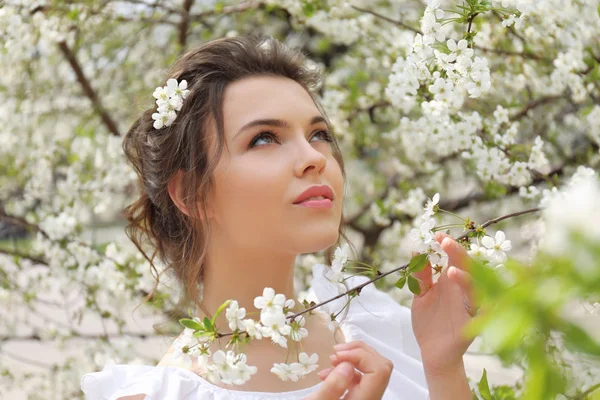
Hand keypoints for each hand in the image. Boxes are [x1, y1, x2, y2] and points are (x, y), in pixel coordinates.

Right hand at [304, 341, 391, 399]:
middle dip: (358, 353)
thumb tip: (347, 365)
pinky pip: (362, 378)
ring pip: (372, 370)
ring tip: (330, 362)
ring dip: (353, 359)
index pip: (379, 371)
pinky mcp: (359, 399)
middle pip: (380, 366)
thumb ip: (332, 386)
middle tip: (335, 353)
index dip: (361, 355)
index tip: (336, 356)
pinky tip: (328, 374)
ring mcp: (367, 399)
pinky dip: (347, 370)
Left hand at [411, 232, 477, 374]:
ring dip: (466, 280)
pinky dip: (488, 310)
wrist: (432, 352)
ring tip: (451, 271)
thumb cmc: (428, 322)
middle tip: (446, 243)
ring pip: (476, 290)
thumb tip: (416, 251)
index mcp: (450, 281)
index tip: (437, 235)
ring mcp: (469, 308)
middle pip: (468, 268)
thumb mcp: (420, 296)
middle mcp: (462, 291)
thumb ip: (420, 276)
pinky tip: (486, 303)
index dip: (448, 245)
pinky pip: (484, 317)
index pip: (454, 257)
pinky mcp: (473, 326)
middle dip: (458, 254)